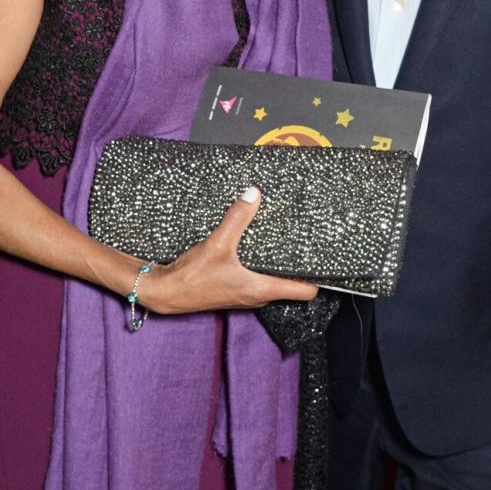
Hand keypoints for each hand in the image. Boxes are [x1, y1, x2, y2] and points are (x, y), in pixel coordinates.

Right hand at [138, 188, 318, 314]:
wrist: (166, 292)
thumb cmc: (193, 277)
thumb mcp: (218, 243)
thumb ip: (238, 218)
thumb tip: (253, 195)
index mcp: (261, 288)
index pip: (305, 291)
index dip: (318, 278)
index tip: (324, 261)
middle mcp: (257, 295)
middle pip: (291, 286)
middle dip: (298, 268)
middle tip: (304, 246)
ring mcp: (245, 294)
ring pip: (273, 282)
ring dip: (278, 267)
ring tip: (283, 245)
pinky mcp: (233, 290)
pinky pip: (257, 279)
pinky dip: (261, 267)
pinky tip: (255, 249)